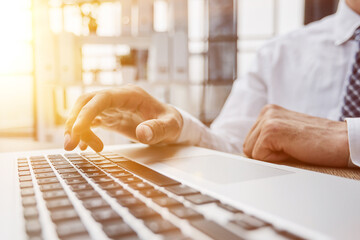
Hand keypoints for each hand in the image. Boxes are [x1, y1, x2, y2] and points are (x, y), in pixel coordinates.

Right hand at [64, 85, 182, 151]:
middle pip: (87, 101)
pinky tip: (84, 147)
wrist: (171, 123)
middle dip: (74, 120)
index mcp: (131, 95)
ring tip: (79, 148)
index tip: (76, 130)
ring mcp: (113, 107)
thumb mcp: (171, 126)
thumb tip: (142, 133)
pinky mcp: (111, 116)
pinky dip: (84, 133)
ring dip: (76, 128)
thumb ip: (158, 129)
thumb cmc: (172, 122)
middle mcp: (119, 98)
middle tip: (69, 144)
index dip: (87, 111)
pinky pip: (91, 121)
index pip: (103, 98)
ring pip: (86, 111)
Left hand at [243, 104, 349, 166]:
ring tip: (294, 148)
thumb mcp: (288, 136)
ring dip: (272, 157)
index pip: (250, 142)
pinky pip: (259, 156)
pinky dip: (276, 160)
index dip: (268, 153)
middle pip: (248, 147)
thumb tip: (250, 155)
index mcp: (269, 112)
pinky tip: (294, 150)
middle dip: (267, 155)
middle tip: (292, 149)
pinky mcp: (271, 130)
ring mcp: (268, 119)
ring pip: (251, 152)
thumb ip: (269, 139)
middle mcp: (266, 112)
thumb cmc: (318, 143)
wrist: (343, 142)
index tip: (289, 147)